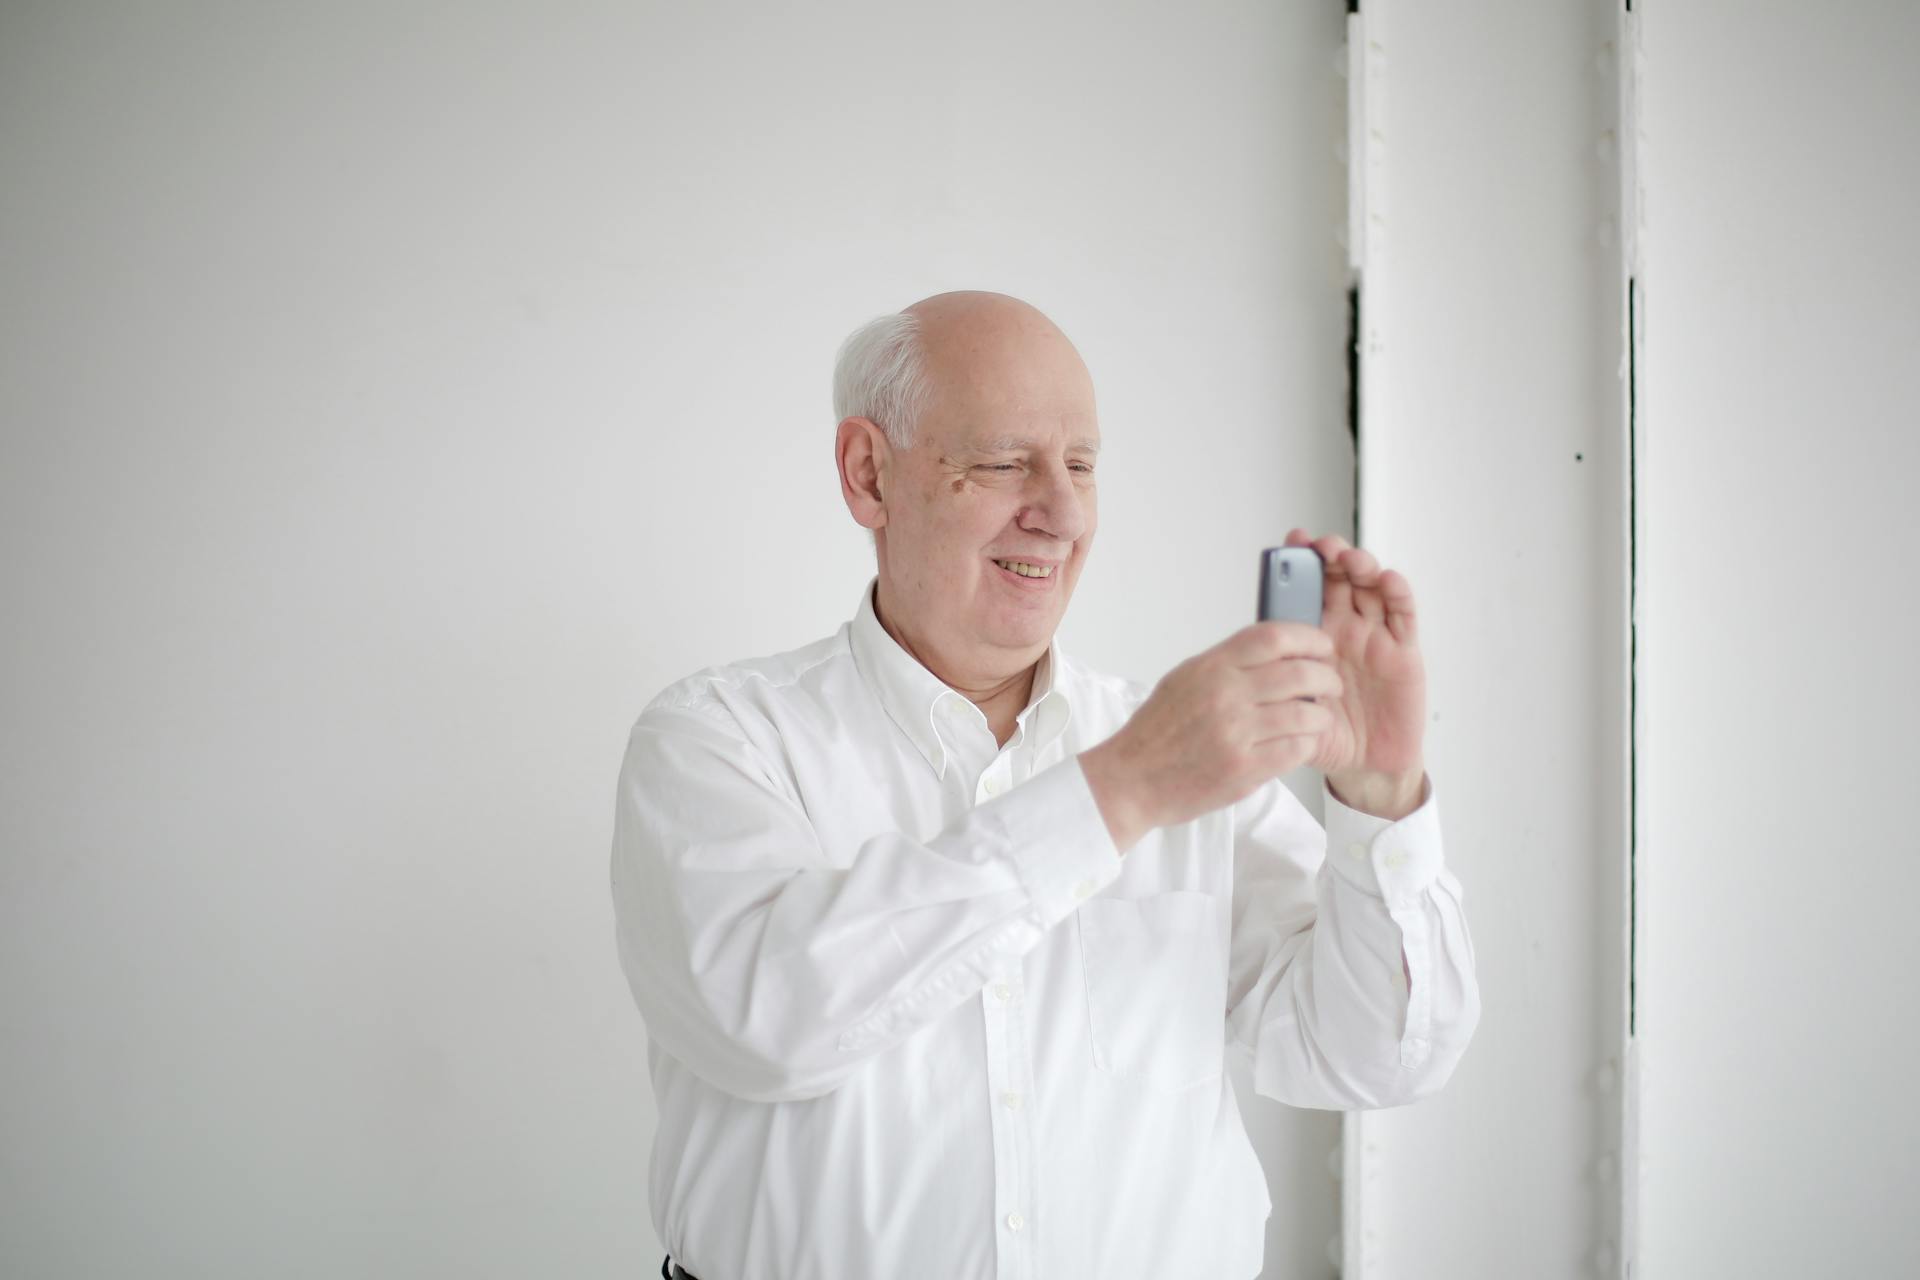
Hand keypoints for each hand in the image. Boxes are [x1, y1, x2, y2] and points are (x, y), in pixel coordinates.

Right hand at [1081, 621, 1343, 852]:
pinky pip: (1296, 750)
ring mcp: (1236, 733)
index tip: (1322, 646)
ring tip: (1320, 718)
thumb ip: (1226, 664)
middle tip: (1332, 684)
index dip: (1308, 638)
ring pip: (1305, 715)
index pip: (1273, 638)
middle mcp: (1225, 696)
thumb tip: (1274, 651)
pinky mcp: (1244, 769)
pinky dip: (1308, 744)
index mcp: (1210, 668)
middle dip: (1326, 678)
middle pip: (1299, 674)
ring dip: (1322, 716)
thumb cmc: (1157, 732)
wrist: (1132, 779)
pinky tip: (1303, 743)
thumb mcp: (1184, 680)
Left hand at [1281, 528, 1426, 815]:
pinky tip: (1387, 580)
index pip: (1309, 588)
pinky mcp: (1404, 651)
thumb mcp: (1289, 705)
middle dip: (1332, 556)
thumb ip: (1273, 680)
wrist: (1363, 765)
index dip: (1303, 562)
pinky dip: (1397, 593)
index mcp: (1314, 635)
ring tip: (1349, 559)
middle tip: (1321, 546)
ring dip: (1362, 567)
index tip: (1291, 542)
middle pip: (1342, 578)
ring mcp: (1376, 636)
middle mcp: (1346, 628)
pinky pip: (1403, 616)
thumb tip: (1243, 654)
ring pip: (1372, 588)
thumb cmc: (1324, 731)